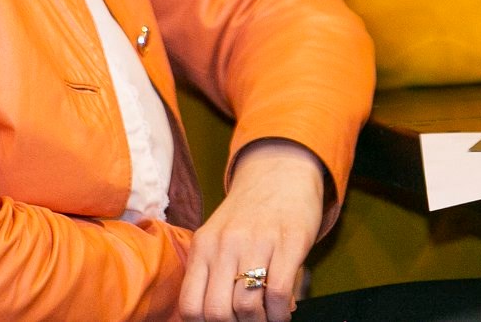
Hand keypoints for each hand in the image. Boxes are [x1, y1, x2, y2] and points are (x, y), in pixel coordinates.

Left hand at [180, 138, 325, 321]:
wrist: (279, 173)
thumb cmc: (248, 215)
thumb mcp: (218, 238)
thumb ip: (213, 274)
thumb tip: (219, 321)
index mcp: (202, 246)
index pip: (191, 306)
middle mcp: (225, 244)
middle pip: (217, 312)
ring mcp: (256, 241)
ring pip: (247, 306)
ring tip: (267, 317)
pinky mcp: (289, 241)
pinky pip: (278, 293)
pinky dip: (280, 313)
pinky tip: (283, 309)